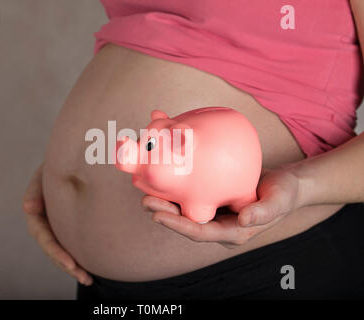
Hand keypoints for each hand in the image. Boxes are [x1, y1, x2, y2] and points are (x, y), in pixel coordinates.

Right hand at [23, 164, 92, 285]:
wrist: (72, 159)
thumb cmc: (58, 164)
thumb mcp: (45, 172)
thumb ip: (37, 187)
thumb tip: (28, 208)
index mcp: (35, 210)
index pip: (43, 236)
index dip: (56, 251)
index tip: (71, 262)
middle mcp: (43, 221)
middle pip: (52, 248)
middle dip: (66, 264)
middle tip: (83, 276)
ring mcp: (55, 224)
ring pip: (61, 250)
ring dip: (73, 266)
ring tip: (88, 279)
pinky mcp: (66, 225)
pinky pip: (71, 243)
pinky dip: (79, 256)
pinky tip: (92, 268)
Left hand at [142, 165, 302, 247]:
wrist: (283, 184)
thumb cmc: (284, 193)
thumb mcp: (279, 200)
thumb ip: (264, 211)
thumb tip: (244, 220)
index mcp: (232, 233)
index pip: (200, 233)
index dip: (178, 226)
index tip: (158, 216)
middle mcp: (218, 226)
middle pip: (186, 222)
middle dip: (164, 214)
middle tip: (145, 201)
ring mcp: (214, 213)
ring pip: (185, 209)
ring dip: (165, 201)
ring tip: (146, 189)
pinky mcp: (211, 199)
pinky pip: (191, 196)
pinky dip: (176, 188)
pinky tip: (164, 176)